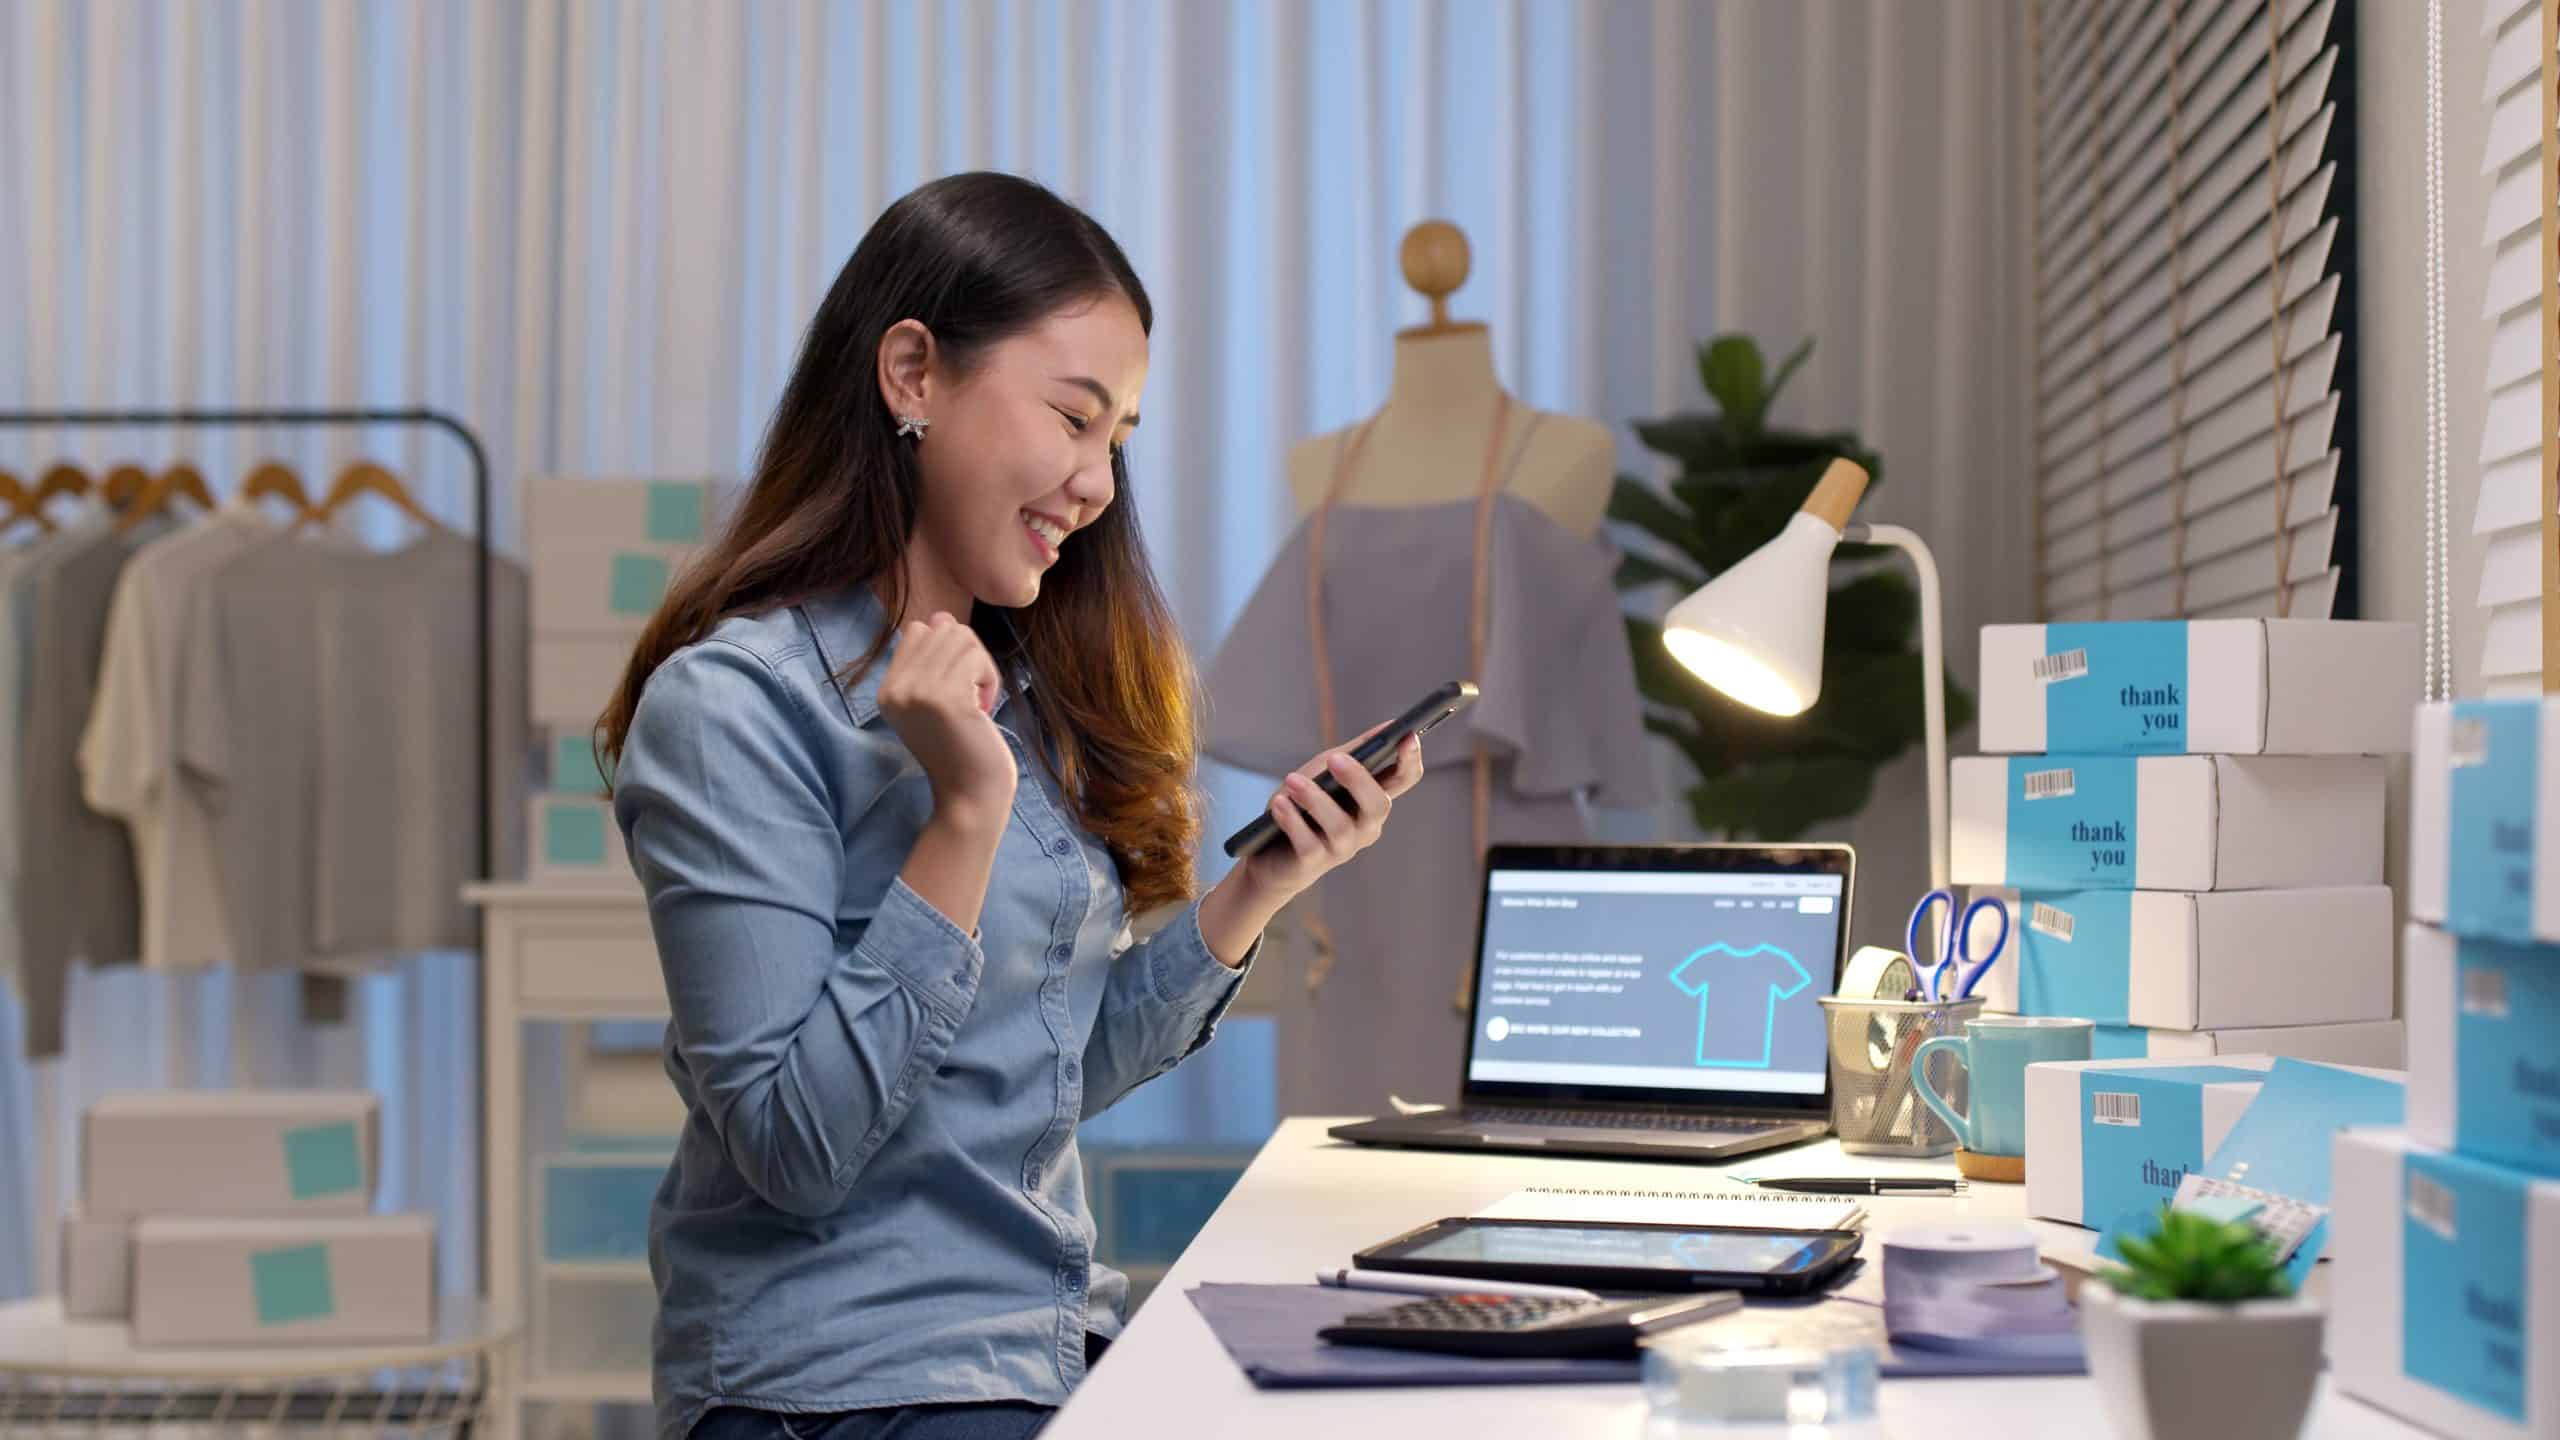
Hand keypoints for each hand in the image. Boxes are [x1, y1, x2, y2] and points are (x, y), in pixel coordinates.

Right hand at [875, 612, 1015, 825]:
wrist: (970, 797)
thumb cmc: (963, 750)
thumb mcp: (937, 702)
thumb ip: (934, 661)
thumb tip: (940, 616)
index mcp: (886, 690)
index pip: (918, 630)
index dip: (948, 651)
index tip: (956, 691)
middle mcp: (895, 689)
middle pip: (944, 628)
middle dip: (970, 657)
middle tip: (972, 699)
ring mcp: (917, 692)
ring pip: (962, 637)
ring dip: (982, 668)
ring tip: (976, 705)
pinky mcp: (945, 699)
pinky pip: (977, 657)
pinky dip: (990, 680)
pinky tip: (983, 711)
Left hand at [1238, 727, 1426, 904]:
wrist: (1268, 850)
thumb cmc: (1303, 804)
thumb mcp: (1326, 770)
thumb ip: (1355, 751)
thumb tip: (1390, 726)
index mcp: (1372, 798)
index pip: (1404, 779)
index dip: (1410, 759)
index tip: (1407, 736)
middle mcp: (1365, 826)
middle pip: (1378, 805)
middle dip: (1358, 780)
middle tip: (1333, 759)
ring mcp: (1342, 847)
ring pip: (1340, 825)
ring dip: (1314, 799)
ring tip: (1292, 781)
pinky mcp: (1313, 863)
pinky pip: (1309, 843)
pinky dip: (1292, 820)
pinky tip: (1279, 803)